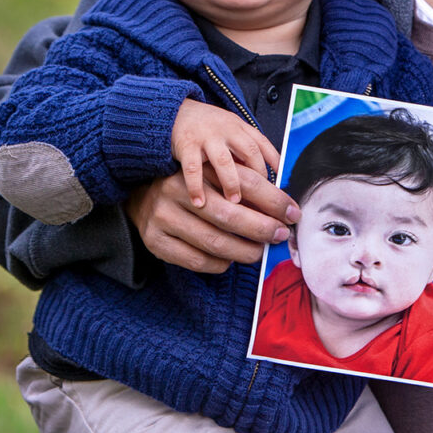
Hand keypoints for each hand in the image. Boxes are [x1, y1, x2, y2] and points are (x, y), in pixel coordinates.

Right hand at [127, 164, 297, 274]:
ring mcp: (164, 216)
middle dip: (263, 228)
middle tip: (280, 235)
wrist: (139, 194)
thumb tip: (283, 209)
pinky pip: (196, 260)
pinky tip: (229, 260)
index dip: (274, 200)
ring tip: (258, 252)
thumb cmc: (190, 186)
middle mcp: (177, 189)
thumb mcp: (213, 175)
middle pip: (231, 214)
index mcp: (197, 168)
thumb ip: (242, 186)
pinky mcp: (156, 240)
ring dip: (244, 251)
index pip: (245, 183)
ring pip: (215, 242)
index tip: (293, 213)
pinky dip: (219, 264)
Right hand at [170, 98, 280, 208]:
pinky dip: (196, 186)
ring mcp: (206, 137)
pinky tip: (200, 203)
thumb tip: (266, 181)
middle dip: (257, 176)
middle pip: (249, 151)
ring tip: (234, 202)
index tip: (279, 185)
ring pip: (224, 160)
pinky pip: (192, 168)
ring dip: (231, 182)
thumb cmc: (207, 128)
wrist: (175, 111)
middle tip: (260, 200)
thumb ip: (245, 151)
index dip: (273, 164)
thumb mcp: (230, 131)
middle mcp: (226, 130)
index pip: (262, 144)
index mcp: (239, 127)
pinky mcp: (186, 145)